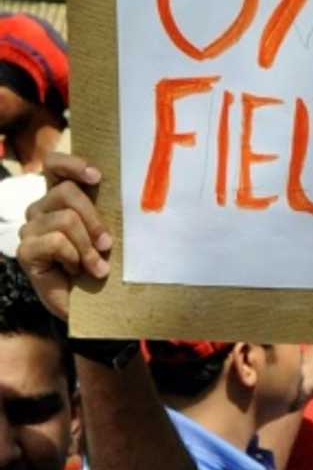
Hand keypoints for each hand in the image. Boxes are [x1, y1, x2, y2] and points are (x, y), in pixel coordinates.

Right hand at [18, 152, 110, 321]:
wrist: (90, 305)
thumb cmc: (101, 264)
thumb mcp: (107, 233)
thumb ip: (108, 210)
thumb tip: (131, 191)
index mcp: (59, 197)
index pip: (53, 164)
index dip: (73, 164)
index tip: (97, 177)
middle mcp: (41, 209)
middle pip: (67, 192)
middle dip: (94, 219)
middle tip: (108, 244)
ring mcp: (30, 229)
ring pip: (66, 219)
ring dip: (87, 246)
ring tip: (95, 266)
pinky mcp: (25, 251)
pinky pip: (56, 241)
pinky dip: (74, 257)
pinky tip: (74, 271)